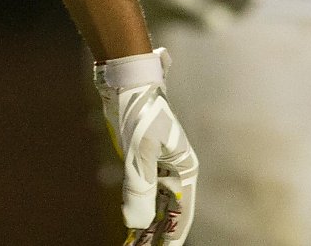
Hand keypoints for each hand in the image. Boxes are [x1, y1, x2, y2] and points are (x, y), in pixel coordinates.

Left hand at [97, 49, 196, 244]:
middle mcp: (175, 171)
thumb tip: (136, 223)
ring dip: (146, 224)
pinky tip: (130, 223)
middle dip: (157, 234)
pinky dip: (137, 208)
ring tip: (134, 244)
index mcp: (184, 169)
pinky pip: (143, 192)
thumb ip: (139, 188)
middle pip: (169, 212)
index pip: (181, 213)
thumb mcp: (140, 152)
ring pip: (155, 204)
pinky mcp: (143, 161)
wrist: (127, 82)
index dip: (172, 236)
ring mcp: (159, 166)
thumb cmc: (141, 112)